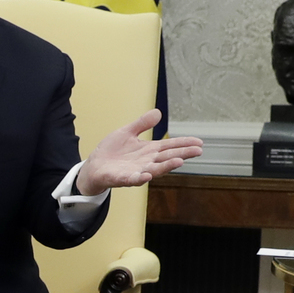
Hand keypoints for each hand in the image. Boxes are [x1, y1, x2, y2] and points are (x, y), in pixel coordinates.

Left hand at [77, 114, 204, 193]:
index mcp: (148, 151)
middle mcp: (145, 162)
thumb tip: (158, 112)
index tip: (199, 142)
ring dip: (166, 166)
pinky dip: (139, 178)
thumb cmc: (112, 152)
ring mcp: (135, 171)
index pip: (169, 146)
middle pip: (167, 157)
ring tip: (179, 161)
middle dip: (182, 154)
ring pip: (154, 170)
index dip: (184, 144)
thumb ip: (142, 124)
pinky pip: (132, 179)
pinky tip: (147, 175)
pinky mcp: (121, 178)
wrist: (94, 167)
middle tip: (198, 150)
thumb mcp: (127, 133)